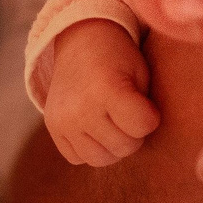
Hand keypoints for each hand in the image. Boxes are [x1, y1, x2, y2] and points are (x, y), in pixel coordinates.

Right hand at [43, 20, 162, 166]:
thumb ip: (145, 109)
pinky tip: (94, 127)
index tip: (145, 103)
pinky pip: (77, 158)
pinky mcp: (53, 128)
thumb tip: (141, 142)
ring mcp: (63, 121)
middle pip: (124, 147)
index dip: (150, 117)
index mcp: (107, 88)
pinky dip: (89, 148)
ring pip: (101, 159)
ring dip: (113, 146)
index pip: (142, 126)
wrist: (81, 42)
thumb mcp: (141, 73)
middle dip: (133, 133)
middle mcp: (81, 108)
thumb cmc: (120, 58)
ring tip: (113, 123)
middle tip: (128, 113)